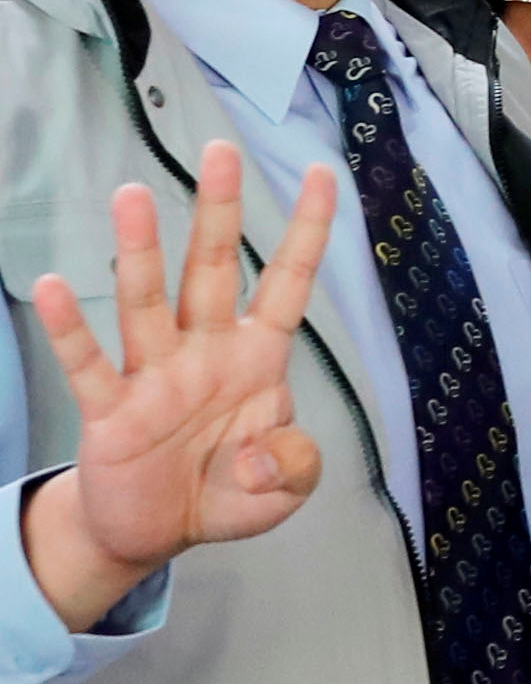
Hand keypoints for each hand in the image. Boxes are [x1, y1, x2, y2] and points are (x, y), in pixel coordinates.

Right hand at [21, 145, 340, 628]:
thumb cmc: (227, 490)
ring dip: (141, 252)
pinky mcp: (111, 411)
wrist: (156, 532)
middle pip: (212, 270)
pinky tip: (54, 287)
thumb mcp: (284, 487)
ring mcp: (154, 376)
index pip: (288, 284)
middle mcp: (204, 353)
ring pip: (147, 302)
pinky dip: (72, 329)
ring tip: (132, 195)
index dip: (307, 233)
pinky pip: (90, 364)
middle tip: (220, 151)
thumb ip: (295, 466)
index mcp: (256, 359)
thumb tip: (264, 452)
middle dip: (219, 212)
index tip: (322, 174)